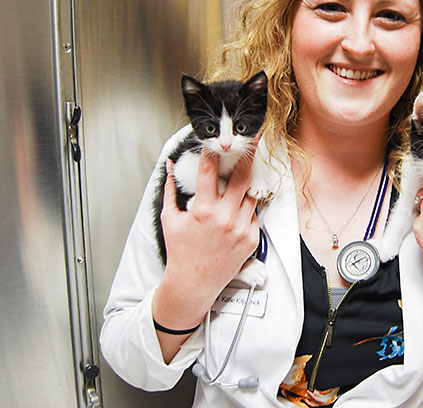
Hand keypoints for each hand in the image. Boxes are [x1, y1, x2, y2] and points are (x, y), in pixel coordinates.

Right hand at [160, 146, 259, 301]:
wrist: (194, 283)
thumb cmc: (181, 252)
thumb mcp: (170, 218)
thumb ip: (170, 190)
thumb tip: (168, 166)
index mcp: (203, 210)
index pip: (210, 170)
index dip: (212, 151)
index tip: (216, 140)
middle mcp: (225, 218)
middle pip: (242, 176)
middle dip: (247, 156)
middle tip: (252, 142)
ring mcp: (241, 228)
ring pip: (251, 195)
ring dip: (246, 185)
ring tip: (244, 175)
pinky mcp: (252, 238)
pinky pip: (253, 215)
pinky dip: (246, 209)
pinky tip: (237, 209)